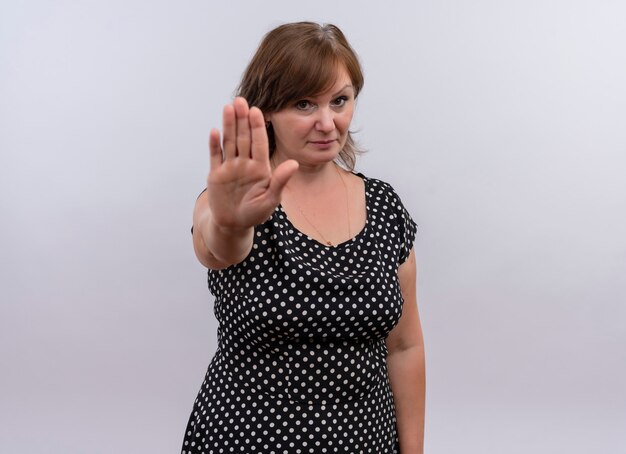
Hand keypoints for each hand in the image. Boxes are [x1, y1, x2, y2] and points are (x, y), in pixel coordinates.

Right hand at [207, 97, 297, 230]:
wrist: (234, 224)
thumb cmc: (255, 213)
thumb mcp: (271, 199)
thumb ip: (280, 180)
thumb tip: (294, 163)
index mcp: (260, 167)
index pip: (259, 143)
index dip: (257, 127)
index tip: (257, 111)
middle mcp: (245, 163)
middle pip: (243, 137)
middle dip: (242, 119)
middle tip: (241, 100)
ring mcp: (230, 167)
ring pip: (229, 142)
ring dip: (228, 125)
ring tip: (228, 107)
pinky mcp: (216, 174)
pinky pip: (215, 156)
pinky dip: (214, 145)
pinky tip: (214, 131)